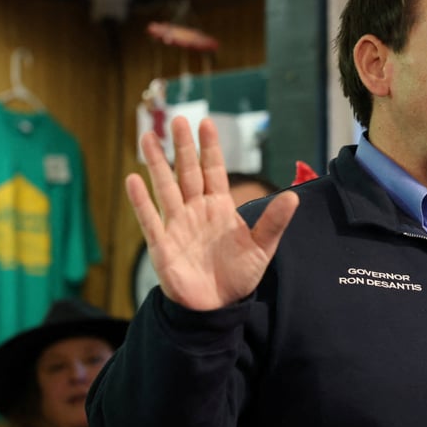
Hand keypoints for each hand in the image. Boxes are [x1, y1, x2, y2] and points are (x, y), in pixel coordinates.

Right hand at [128, 116, 298, 309]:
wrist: (218, 306)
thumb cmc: (239, 275)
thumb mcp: (262, 248)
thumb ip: (274, 222)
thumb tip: (293, 198)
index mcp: (219, 207)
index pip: (213, 171)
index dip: (210, 148)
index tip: (206, 123)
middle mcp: (196, 211)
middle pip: (187, 172)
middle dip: (183, 147)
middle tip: (178, 120)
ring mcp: (177, 225)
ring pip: (165, 188)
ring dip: (156, 163)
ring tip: (148, 137)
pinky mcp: (163, 245)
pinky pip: (150, 219)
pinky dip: (141, 201)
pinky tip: (132, 180)